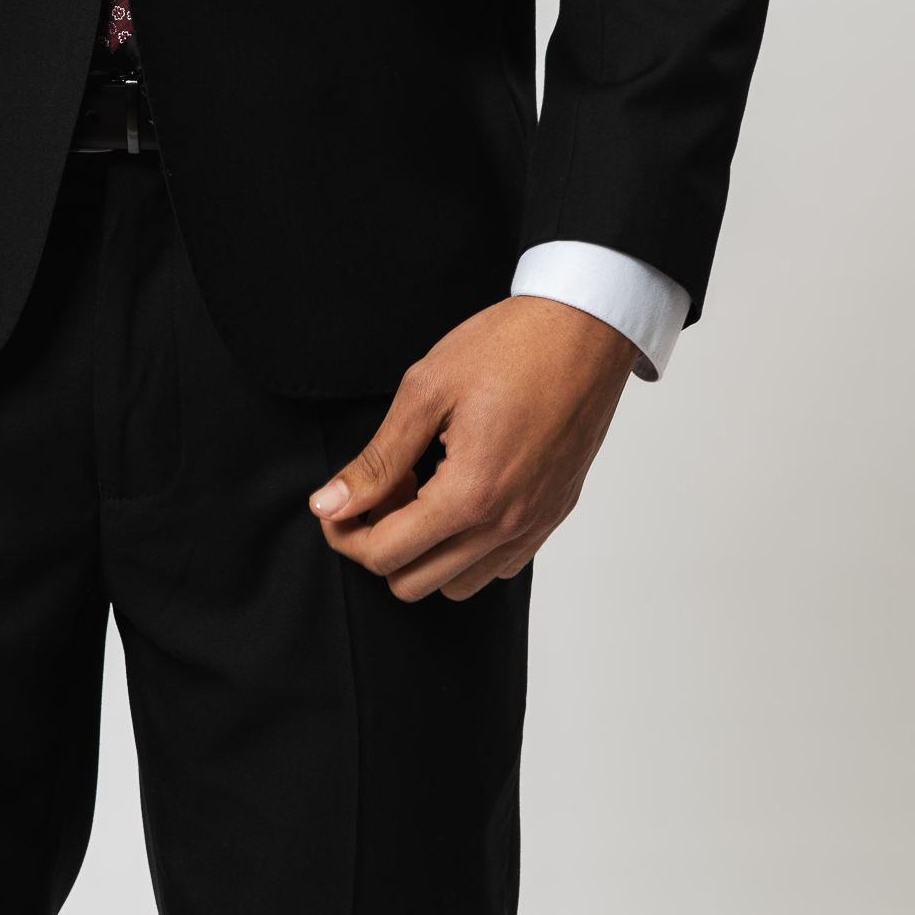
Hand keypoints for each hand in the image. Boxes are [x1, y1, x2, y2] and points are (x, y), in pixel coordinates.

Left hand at [310, 295, 636, 602]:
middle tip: (383, 487)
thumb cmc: (510, 347)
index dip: (345, 533)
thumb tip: (330, 504)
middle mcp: (507, 524)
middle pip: (415, 582)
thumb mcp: (426, 390)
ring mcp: (535, 525)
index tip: (336, 504)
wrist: (584, 329)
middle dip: (380, 542)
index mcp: (470, 494)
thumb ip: (377, 459)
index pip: (385, 554)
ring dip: (425, 550)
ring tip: (422, 488)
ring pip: (457, 585)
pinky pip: (499, 566)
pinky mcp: (553, 516)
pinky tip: (460, 493)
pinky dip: (467, 548)